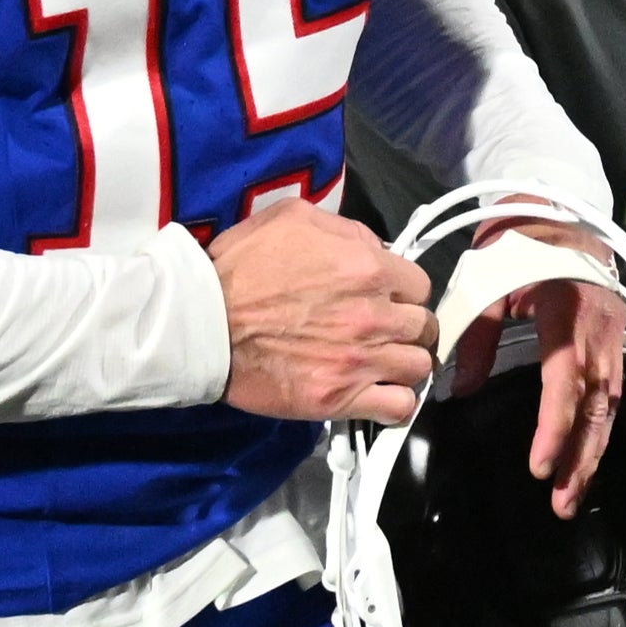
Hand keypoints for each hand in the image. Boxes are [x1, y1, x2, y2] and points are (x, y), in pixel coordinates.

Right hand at [209, 203, 435, 426]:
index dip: (403, 292)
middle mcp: (374, 315)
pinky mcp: (340, 398)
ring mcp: (360, 360)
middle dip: (407, 328)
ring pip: (418, 367)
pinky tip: (381, 395)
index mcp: (367, 267)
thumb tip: (374, 248)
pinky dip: (396, 403)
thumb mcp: (293, 219)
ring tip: (383, 364)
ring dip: (404, 364)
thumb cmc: (240, 268)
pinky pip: (398, 407)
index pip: (419, 285)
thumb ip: (346, 230)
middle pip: (423, 327)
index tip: (387, 300)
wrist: (202, 323)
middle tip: (384, 332)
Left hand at [459, 217, 625, 518]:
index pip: (566, 382)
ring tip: (572, 493)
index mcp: (567, 313)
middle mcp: (598, 330)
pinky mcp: (615, 336)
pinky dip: (602, 427)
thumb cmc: (520, 237)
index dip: (556, 427)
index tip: (541, 466)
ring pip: (610, 405)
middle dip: (581, 458)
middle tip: (563, 503)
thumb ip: (475, 336)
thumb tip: (458, 389)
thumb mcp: (487, 278)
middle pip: (597, 406)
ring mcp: (613, 334)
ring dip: (594, 451)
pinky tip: (590, 454)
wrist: (563, 203)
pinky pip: (614, 391)